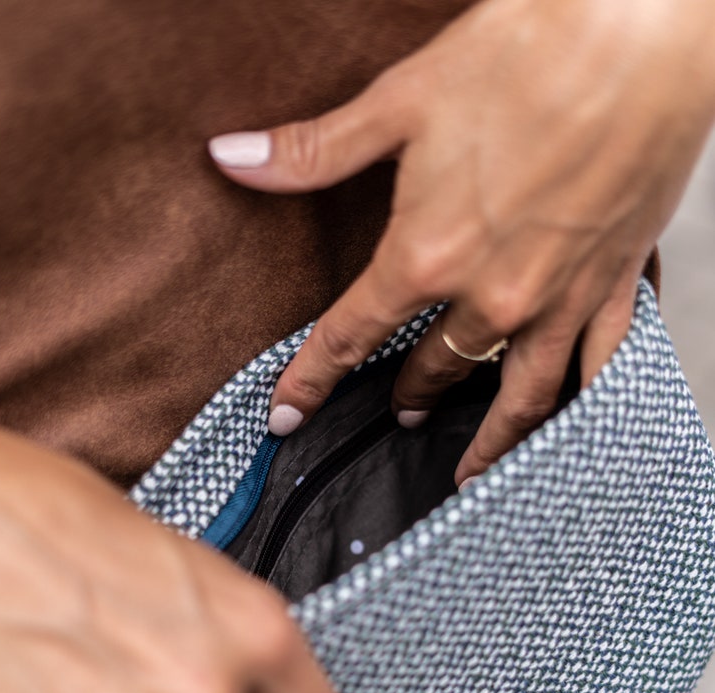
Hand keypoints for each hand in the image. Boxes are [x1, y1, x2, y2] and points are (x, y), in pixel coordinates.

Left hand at [209, 0, 714, 483]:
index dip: (310, 381)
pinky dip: (581, 405)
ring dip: (488, 437)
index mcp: (427, 255)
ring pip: (518, 395)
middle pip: (435, 369)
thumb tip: (230, 158)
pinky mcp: (616, 283)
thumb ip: (315, 150)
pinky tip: (570, 426)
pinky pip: (599, 368)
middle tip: (398, 415)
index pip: (349, 338)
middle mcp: (491, 296)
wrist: (646, 30)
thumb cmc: (529, 50)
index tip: (285, 417)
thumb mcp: (403, 99)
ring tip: (470, 466)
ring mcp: (558, 299)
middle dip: (408, 396)